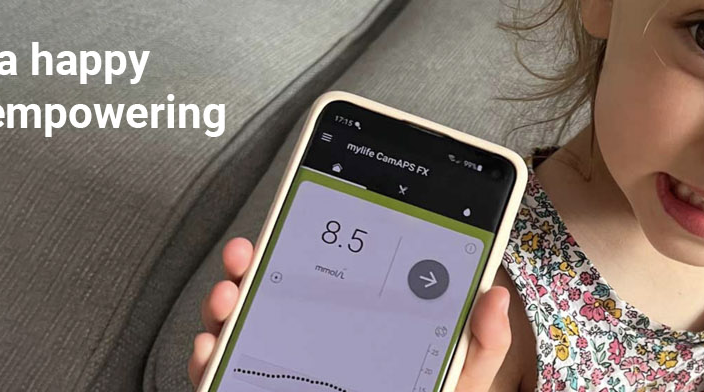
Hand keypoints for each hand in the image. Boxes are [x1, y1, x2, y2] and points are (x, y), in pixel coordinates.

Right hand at [188, 237, 513, 390]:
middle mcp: (312, 342)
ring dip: (224, 307)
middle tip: (245, 255)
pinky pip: (223, 377)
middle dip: (251, 268)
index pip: (327, 277)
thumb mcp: (456, 381)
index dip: (307, 244)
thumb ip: (477, 344)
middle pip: (273, 295)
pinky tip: (211, 347)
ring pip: (241, 330)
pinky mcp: (257, 390)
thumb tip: (496, 295)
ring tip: (226, 295)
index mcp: (359, 327)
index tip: (295, 221)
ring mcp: (281, 369)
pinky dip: (207, 359)